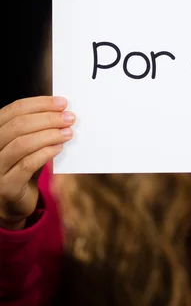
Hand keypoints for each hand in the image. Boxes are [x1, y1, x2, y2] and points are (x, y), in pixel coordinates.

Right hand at [0, 96, 74, 227]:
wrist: (13, 202)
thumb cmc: (22, 167)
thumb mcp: (27, 144)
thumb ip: (38, 128)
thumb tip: (63, 111)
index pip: (14, 110)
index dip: (40, 104)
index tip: (62, 103)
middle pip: (18, 125)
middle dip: (48, 118)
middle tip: (69, 118)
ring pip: (22, 144)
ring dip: (50, 135)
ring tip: (68, 133)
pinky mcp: (6, 186)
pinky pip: (27, 165)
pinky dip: (46, 153)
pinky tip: (59, 148)